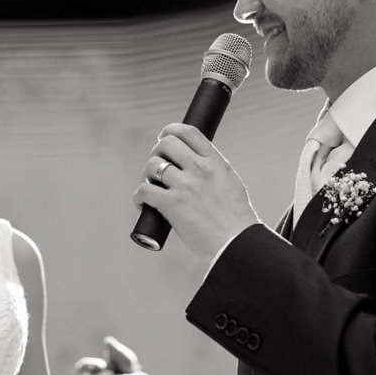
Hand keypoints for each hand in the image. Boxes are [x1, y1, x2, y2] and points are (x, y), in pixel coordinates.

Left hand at [133, 123, 260, 259]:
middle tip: (156, 166)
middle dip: (156, 152)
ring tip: (150, 186)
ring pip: (152, 165)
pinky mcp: (172, 204)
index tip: (164, 137)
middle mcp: (200, 169)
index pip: (189, 132)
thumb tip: (197, 165)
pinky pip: (144, 190)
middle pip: (166, 144)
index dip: (171, 130)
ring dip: (146, 175)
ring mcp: (185, 185)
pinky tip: (142, 204)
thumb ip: (214, 171)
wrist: (237, 243)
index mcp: (215, 162)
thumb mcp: (231, 184)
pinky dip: (138, 196)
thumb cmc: (236, 221)